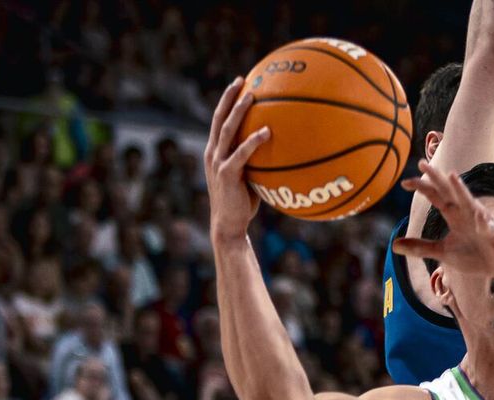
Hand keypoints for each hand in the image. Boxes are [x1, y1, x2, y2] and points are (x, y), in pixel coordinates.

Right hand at [203, 79, 270, 244]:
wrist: (228, 226)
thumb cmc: (243, 204)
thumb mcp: (249, 178)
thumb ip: (257, 162)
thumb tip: (281, 151)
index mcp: (215, 152)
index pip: (219, 121)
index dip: (226, 101)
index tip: (238, 84)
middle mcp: (213, 153)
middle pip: (219, 118)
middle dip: (229, 97)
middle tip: (242, 80)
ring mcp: (217, 163)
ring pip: (227, 130)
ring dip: (239, 111)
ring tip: (252, 96)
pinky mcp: (227, 175)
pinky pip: (241, 154)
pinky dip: (253, 141)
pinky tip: (267, 131)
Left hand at [392, 164, 493, 280]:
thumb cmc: (473, 255)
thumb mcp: (443, 252)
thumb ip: (421, 247)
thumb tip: (394, 245)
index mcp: (454, 215)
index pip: (436, 196)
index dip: (422, 187)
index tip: (404, 183)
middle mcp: (466, 213)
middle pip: (449, 192)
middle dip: (437, 178)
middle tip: (422, 163)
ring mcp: (481, 222)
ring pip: (470, 202)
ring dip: (461, 190)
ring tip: (452, 176)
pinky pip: (489, 228)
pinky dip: (485, 224)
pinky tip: (480, 219)